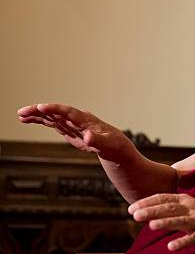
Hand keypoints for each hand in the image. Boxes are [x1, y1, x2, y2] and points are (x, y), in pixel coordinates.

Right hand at [17, 103, 131, 161]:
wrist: (115, 146)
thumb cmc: (114, 144)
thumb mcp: (108, 145)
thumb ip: (97, 140)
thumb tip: (88, 137)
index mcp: (86, 120)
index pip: (69, 111)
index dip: (55, 109)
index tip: (41, 107)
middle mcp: (77, 119)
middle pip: (56, 112)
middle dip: (40, 111)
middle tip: (23, 111)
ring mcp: (72, 123)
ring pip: (52, 116)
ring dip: (36, 115)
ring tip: (20, 115)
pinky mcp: (68, 129)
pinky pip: (51, 123)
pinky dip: (40, 121)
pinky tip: (27, 120)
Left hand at [128, 193, 194, 253]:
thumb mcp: (191, 208)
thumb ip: (173, 209)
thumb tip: (149, 213)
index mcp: (187, 201)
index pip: (164, 198)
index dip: (147, 202)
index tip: (131, 208)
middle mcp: (192, 208)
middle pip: (170, 208)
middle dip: (152, 210)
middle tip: (134, 215)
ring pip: (181, 220)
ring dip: (166, 222)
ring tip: (150, 226)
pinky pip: (194, 238)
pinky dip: (182, 242)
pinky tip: (170, 247)